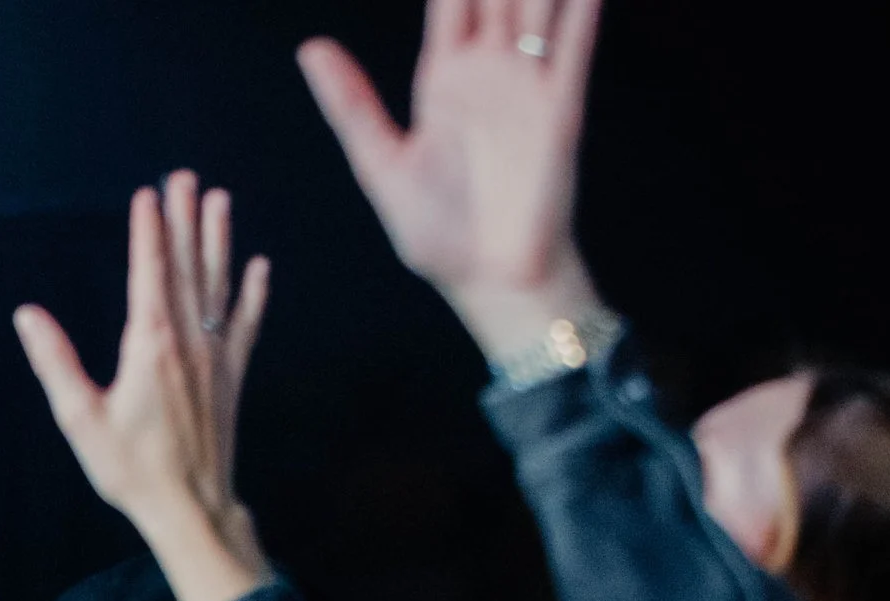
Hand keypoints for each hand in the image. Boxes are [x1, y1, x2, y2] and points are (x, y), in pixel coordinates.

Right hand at [14, 176, 272, 600]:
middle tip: (184, 177)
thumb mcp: (82, 419)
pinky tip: (259, 268)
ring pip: (218, 286)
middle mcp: (187, 341)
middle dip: (184, 219)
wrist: (189, 507)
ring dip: (218, 241)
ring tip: (219, 200)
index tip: (149, 193)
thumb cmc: (131, 469)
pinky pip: (246, 326)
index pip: (149, 272)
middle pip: (186, 267)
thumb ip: (56, 363)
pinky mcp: (232, 377)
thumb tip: (27, 316)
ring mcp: (215, 357)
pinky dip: (253, 295)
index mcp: (149, 344)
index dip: (148, 231)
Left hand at [298, 0, 608, 357]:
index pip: (450, 1)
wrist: (492, 283)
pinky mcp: (559, 108)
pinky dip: (579, 7)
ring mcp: (526, 86)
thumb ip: (352, 106)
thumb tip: (310, 49)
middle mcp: (489, 73)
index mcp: (444, 82)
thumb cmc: (439, 237)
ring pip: (535, 4)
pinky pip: (572, 43)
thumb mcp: (383, 167)